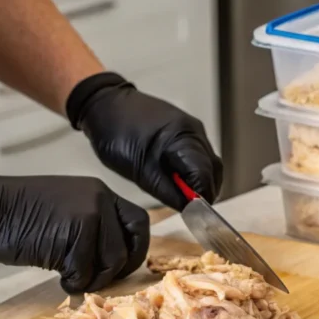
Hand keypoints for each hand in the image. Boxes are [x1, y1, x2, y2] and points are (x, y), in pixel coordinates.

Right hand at [0, 174, 149, 292]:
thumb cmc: (17, 212)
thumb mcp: (66, 208)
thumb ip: (92, 226)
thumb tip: (112, 259)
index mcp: (100, 192)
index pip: (139, 223)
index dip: (136, 248)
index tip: (122, 265)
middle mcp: (100, 201)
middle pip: (128, 248)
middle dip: (116, 271)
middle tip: (96, 279)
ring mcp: (89, 217)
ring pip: (111, 263)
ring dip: (92, 279)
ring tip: (70, 277)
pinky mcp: (74, 236)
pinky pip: (85, 272)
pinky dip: (73, 283)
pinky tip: (57, 278)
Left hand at [65, 72, 222, 210]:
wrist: (105, 103)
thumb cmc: (115, 132)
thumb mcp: (138, 170)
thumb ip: (166, 191)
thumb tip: (188, 208)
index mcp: (183, 138)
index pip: (204, 175)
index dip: (202, 197)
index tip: (196, 215)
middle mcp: (194, 131)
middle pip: (213, 169)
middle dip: (206, 191)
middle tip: (193, 209)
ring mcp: (192, 129)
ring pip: (209, 162)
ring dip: (202, 182)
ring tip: (186, 196)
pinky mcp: (185, 129)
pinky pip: (200, 154)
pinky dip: (196, 171)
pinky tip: (181, 180)